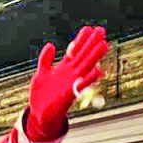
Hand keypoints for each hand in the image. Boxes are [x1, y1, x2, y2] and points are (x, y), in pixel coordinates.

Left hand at [28, 25, 108, 139]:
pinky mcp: (69, 94)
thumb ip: (45, 60)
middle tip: (101, 30)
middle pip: (83, 56)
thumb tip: (50, 45)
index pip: (74, 51)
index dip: (80, 40)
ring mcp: (71, 83)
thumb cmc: (41, 96)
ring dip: (94, 57)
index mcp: (63, 68)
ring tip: (103, 45)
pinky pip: (81, 85)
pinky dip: (89, 78)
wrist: (38, 115)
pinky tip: (97, 71)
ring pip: (85, 67)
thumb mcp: (40, 74)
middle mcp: (70, 74)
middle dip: (91, 43)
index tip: (88, 28)